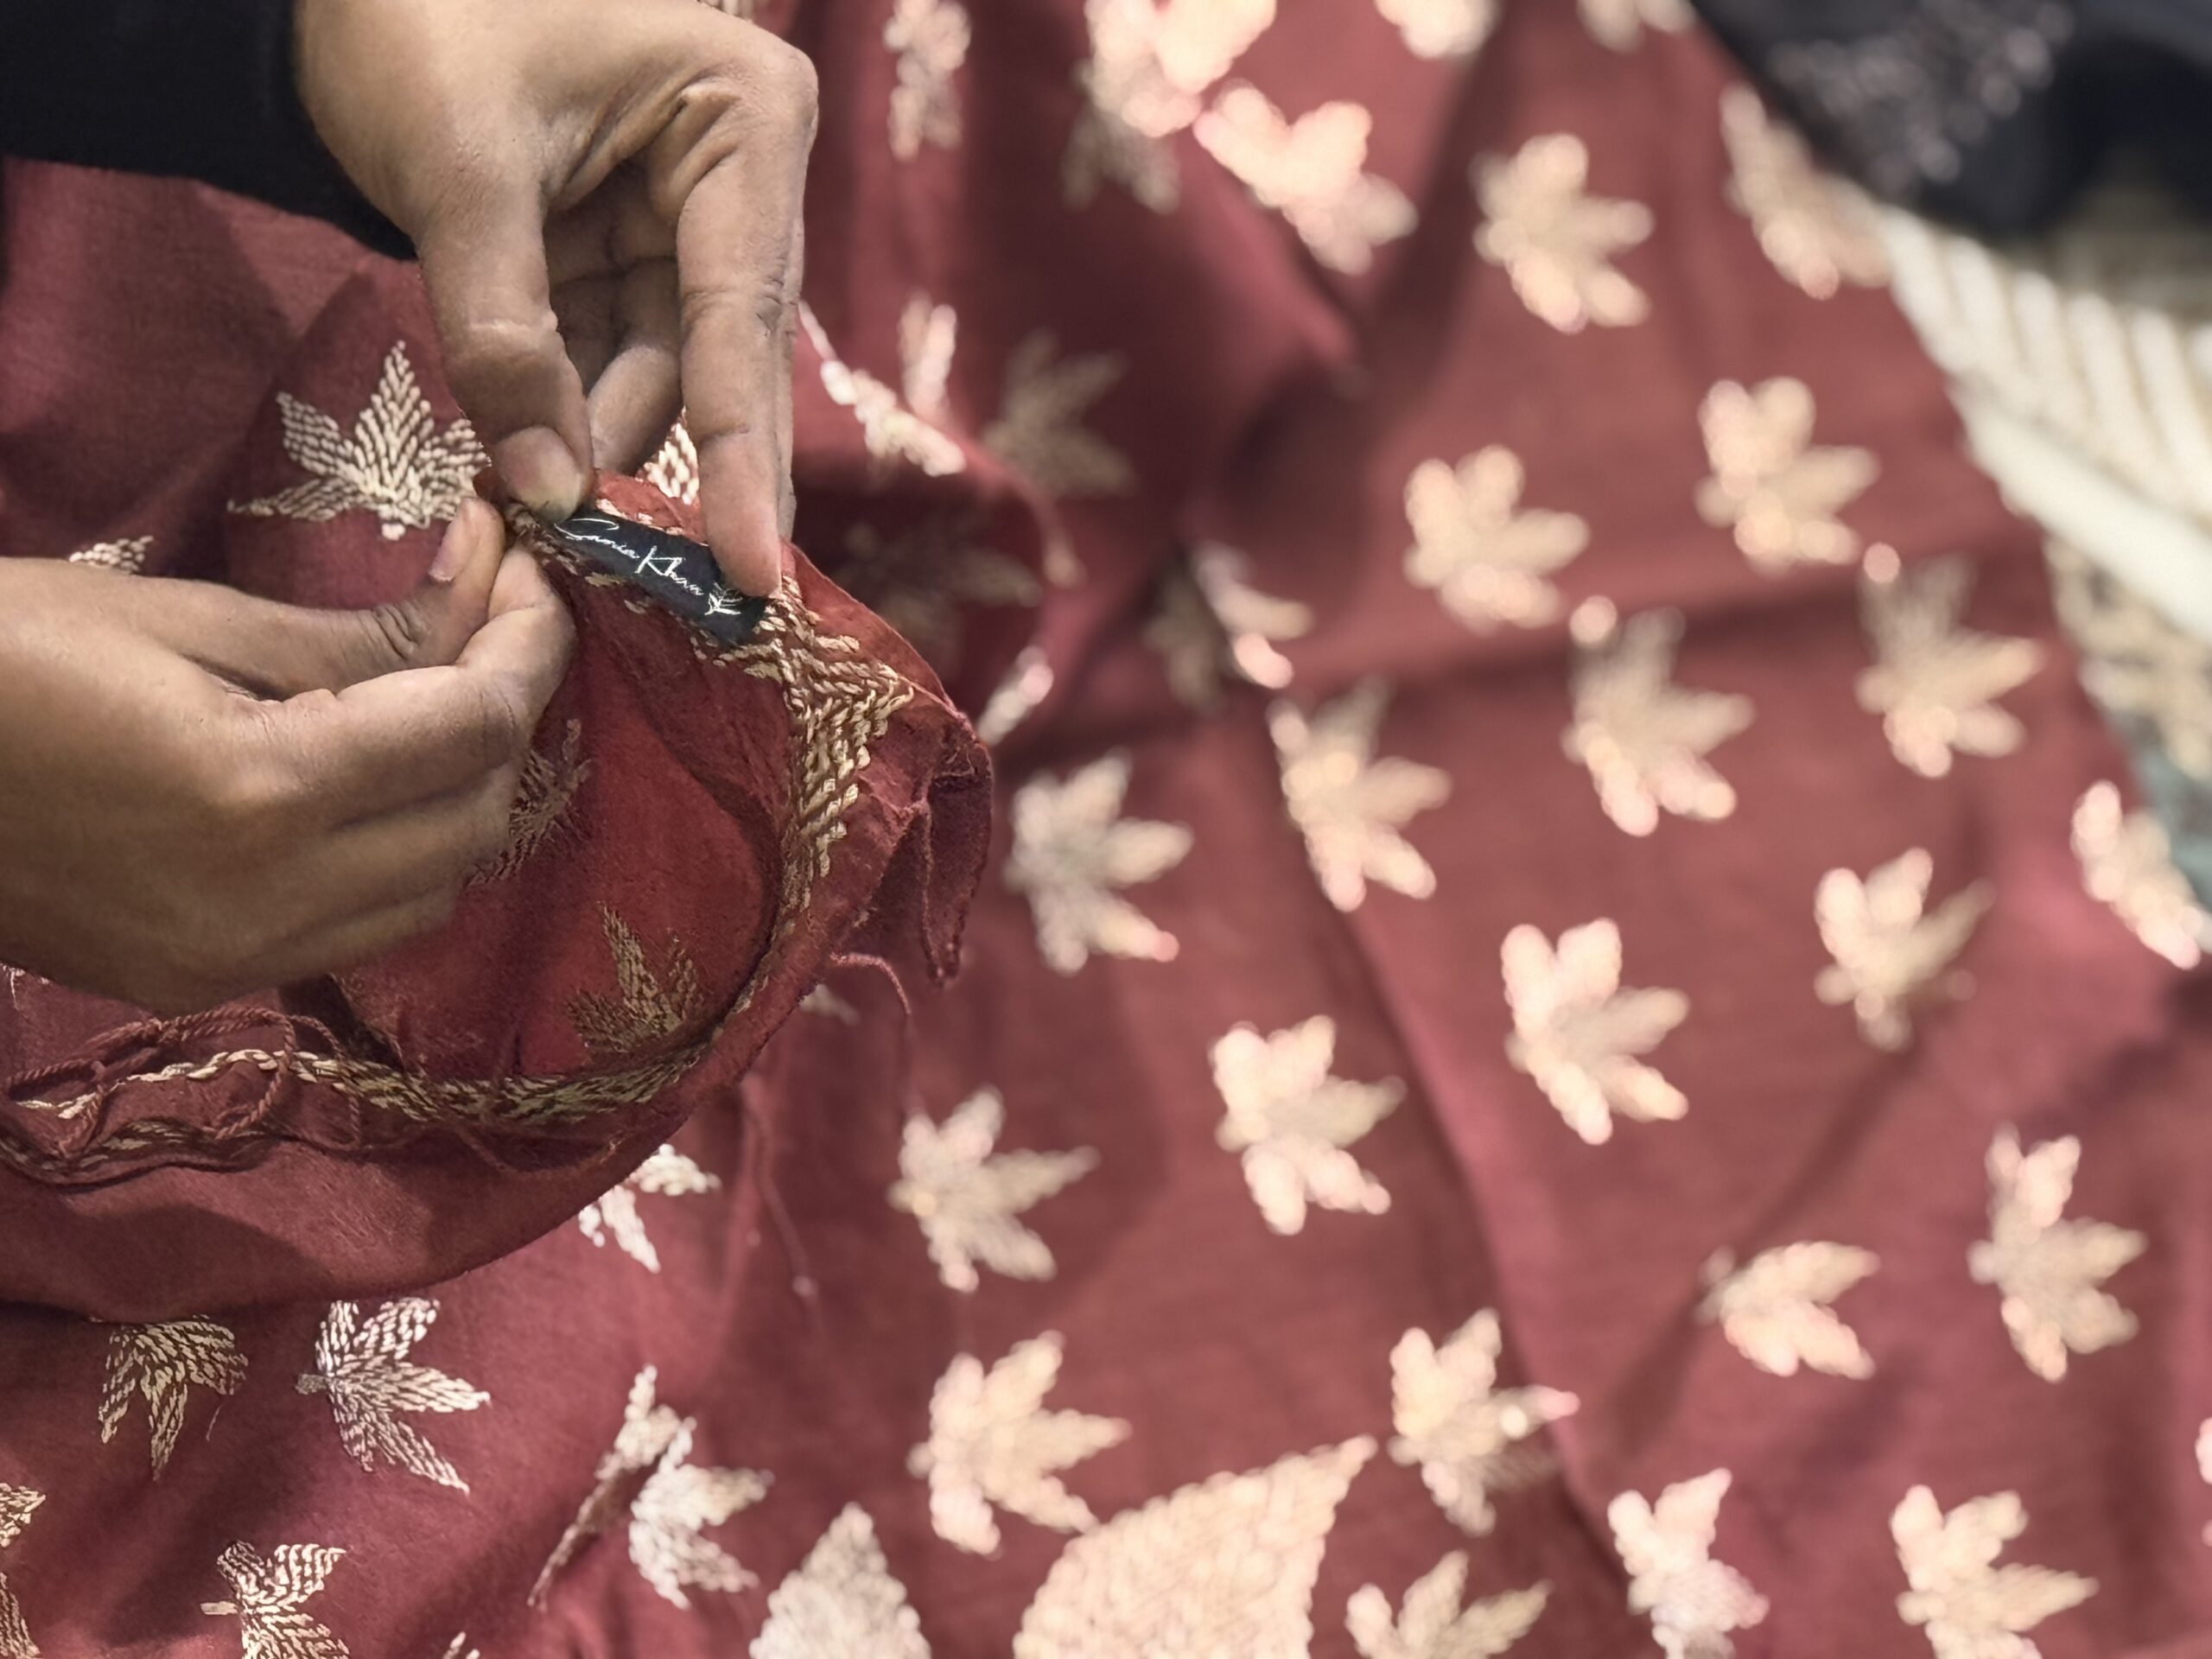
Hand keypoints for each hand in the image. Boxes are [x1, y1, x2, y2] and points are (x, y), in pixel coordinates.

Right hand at [0, 504, 573, 1013]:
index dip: (530, 648)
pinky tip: (375, 784)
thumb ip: (353, 630)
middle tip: (499, 628)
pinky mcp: (198, 985)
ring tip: (444, 699)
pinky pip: (358, 930)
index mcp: (260, 794)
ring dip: (463, 797)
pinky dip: (398, 859)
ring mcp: (232, 960)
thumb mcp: (182, 617)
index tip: (540, 580)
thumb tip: (482, 590)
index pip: (471, 728)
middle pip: (475, 819)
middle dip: (506, 720)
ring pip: (434, 890)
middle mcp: (266, 902)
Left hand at [294, 0, 816, 595]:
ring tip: (542, 519)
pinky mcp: (630, 259)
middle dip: (672, 466)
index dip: (743, 452)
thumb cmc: (413, 23)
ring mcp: (690, 224)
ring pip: (664, 376)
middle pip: (723, 356)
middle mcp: (743, 177)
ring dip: (601, 449)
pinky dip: (567, 423)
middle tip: (663, 590)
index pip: (742, 310)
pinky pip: (610, 365)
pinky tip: (534, 475)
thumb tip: (553, 493)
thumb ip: (506, 338)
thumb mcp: (458, 173)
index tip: (750, 567)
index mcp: (743, 118)